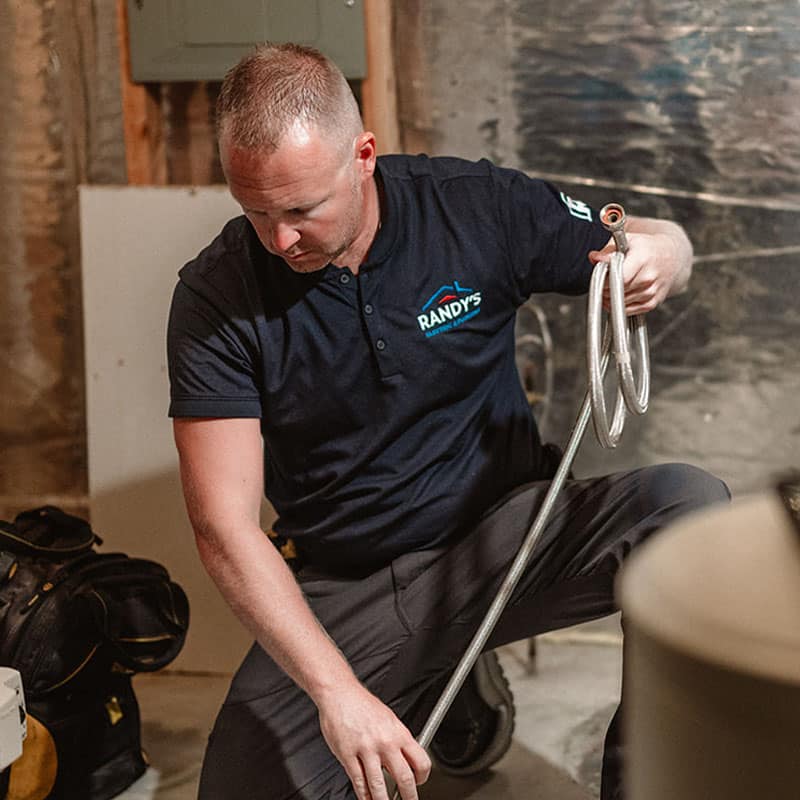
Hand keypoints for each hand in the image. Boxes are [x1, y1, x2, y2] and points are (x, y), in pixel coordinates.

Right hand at [317, 681, 430, 799]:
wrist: (340, 693)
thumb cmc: (362, 704)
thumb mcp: (389, 718)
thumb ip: (397, 740)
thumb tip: (405, 760)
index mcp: (399, 732)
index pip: (421, 761)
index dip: (423, 778)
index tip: (419, 783)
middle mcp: (385, 742)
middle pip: (404, 779)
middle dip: (409, 797)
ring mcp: (366, 750)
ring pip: (379, 787)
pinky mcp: (348, 755)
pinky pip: (359, 783)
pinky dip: (364, 796)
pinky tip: (367, 799)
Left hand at [588, 228, 687, 315]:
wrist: (671, 256)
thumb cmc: (647, 247)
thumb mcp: (628, 241)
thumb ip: (608, 250)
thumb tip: (594, 258)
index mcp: (642, 259)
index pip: (618, 277)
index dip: (605, 279)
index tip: (601, 276)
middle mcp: (649, 276)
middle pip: (617, 290)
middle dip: (606, 288)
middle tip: (605, 281)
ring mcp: (651, 291)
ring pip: (621, 302)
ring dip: (611, 298)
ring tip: (612, 287)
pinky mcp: (652, 303)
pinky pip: (629, 311)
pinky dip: (619, 306)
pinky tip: (617, 296)